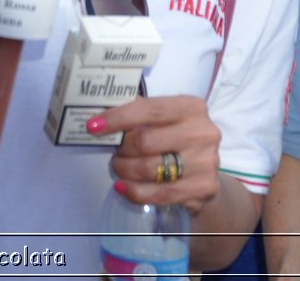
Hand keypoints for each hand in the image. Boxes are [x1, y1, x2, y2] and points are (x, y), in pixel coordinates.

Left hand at [96, 95, 222, 213]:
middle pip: (145, 141)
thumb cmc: (175, 137)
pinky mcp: (204, 187)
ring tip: (119, 167)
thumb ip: (138, 112)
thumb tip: (100, 111)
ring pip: (148, 169)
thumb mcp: (164, 119)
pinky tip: (122, 187)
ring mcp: (206, 162)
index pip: (148, 110)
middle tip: (115, 152)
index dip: (117, 118)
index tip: (93, 126)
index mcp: (191, 107)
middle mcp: (203, 132)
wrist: (204, 170)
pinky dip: (134, 191)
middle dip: (121, 149)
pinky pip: (158, 193)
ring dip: (124, 169)